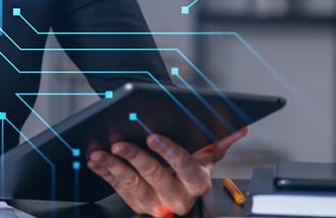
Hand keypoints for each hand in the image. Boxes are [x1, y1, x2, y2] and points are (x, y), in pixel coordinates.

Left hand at [87, 127, 248, 216]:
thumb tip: (239, 128)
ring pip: (134, 185)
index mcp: (198, 182)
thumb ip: (222, 141)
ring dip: (114, 167)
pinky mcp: (138, 206)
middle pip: (155, 176)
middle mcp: (178, 197)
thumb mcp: (207, 153)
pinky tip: (96, 162)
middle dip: (136, 158)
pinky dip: (105, 174)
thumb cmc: (190, 161)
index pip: (184, 165)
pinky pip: (119, 189)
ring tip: (100, 153)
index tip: (152, 137)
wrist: (177, 179)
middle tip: (119, 144)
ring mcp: (157, 203)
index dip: (168, 151)